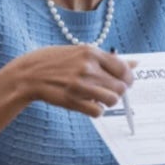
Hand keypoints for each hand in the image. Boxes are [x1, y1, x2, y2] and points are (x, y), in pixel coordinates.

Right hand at [11, 45, 133, 116]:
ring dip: (107, 102)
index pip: (124, 69)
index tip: (123, 82)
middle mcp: (87, 67)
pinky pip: (98, 111)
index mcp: (91, 52)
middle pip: (120, 87)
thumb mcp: (81, 52)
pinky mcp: (72, 101)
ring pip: (112, 100)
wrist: (28, 74)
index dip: (127, 79)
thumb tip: (136, 62)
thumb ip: (108, 59)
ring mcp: (80, 84)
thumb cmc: (56, 62)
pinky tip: (87, 104)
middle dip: (117, 92)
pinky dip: (96, 110)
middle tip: (106, 91)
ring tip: (97, 97)